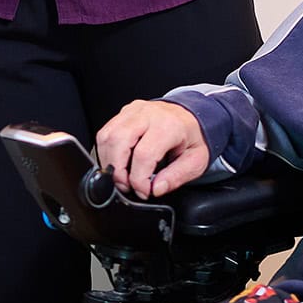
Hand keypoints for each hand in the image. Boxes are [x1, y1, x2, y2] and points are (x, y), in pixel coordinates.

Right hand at [93, 100, 209, 199]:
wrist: (190, 114)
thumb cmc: (192, 136)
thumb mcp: (196, 160)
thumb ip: (177, 176)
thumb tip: (156, 188)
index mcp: (169, 126)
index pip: (143, 154)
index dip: (139, 179)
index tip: (144, 191)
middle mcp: (148, 114)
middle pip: (118, 141)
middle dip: (117, 171)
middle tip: (126, 186)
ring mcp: (133, 111)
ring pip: (107, 136)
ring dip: (108, 162)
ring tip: (121, 176)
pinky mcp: (124, 113)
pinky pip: (105, 132)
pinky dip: (106, 152)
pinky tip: (118, 163)